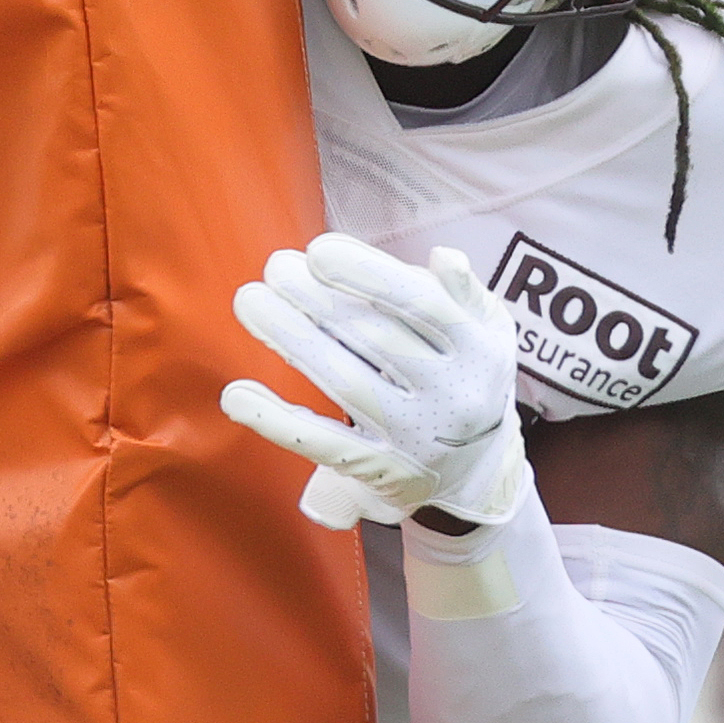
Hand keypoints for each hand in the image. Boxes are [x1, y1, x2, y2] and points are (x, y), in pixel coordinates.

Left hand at [221, 234, 524, 530]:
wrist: (479, 471)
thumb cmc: (468, 375)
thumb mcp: (487, 330)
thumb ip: (462, 292)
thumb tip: (441, 258)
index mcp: (479, 348)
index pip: (421, 304)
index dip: (368, 274)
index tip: (318, 251)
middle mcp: (452, 396)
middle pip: (376, 340)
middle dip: (318, 299)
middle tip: (275, 266)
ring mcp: (414, 438)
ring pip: (345, 384)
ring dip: (293, 340)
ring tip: (251, 300)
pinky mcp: (378, 471)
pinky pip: (322, 445)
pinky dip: (276, 421)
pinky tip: (236, 396)